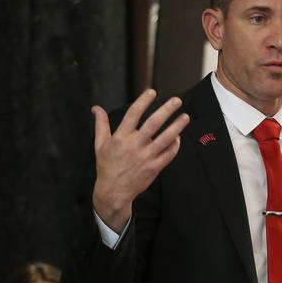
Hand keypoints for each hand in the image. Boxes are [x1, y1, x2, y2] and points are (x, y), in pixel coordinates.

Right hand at [91, 89, 189, 231]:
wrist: (114, 190)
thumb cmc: (107, 165)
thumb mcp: (100, 144)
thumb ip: (101, 124)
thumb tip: (95, 108)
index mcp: (120, 137)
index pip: (133, 114)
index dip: (143, 102)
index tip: (152, 92)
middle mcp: (134, 145)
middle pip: (153, 124)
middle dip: (166, 110)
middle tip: (177, 100)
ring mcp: (146, 157)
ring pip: (165, 139)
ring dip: (177, 127)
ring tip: (185, 117)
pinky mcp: (154, 168)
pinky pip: (169, 154)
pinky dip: (175, 145)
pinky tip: (178, 137)